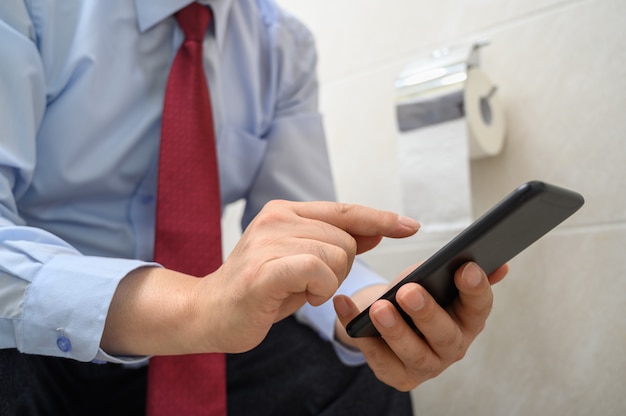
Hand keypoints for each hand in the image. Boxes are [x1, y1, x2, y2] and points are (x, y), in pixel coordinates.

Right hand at [102, 200, 418, 356]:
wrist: (210, 312)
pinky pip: (318, 269)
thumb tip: (376, 232)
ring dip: (329, 283)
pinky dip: (321, 288)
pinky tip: (304, 296)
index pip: (345, 210)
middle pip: (347, 239)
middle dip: (342, 269)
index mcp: (285, 211)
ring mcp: (269, 240)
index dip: (380, 218)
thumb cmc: (261, 289)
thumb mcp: (304, 262)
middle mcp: (277, 217)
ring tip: (300, 290)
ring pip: (337, 255)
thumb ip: (335, 243)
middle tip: (312, 284)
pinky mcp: (265, 268)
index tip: (409, 226)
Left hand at [334, 262, 507, 390]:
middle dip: (427, 313)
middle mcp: (452, 346)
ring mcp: (426, 365)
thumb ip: (463, 272)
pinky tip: (344, 305)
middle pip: (445, 335)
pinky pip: (377, 357)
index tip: (465, 268)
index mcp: (468, 319)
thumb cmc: (420, 295)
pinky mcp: (397, 376)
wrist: (391, 319)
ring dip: (395, 330)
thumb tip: (499, 264)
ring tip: (378, 308)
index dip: (475, 288)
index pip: (479, 306)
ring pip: (413, 353)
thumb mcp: (438, 279)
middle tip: (408, 291)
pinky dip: (358, 332)